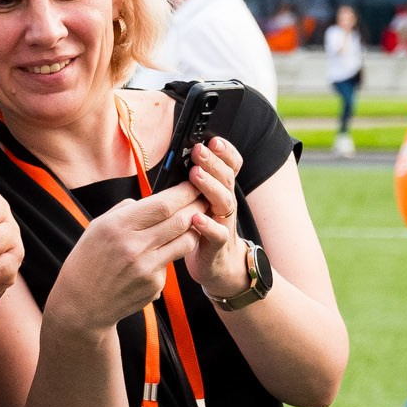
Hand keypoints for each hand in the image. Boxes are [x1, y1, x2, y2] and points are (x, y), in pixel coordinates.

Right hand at [46, 186, 199, 336]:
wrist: (82, 304)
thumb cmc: (88, 260)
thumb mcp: (98, 227)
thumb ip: (126, 210)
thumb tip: (156, 199)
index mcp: (117, 227)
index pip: (163, 204)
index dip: (185, 192)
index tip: (194, 184)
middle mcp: (134, 247)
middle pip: (180, 221)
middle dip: (197, 206)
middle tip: (204, 198)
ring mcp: (146, 269)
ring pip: (185, 242)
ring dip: (193, 230)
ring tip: (193, 222)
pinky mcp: (154, 286)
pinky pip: (171, 264)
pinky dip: (169, 256)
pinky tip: (156, 257)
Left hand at [184, 134, 253, 301]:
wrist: (218, 267)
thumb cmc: (203, 230)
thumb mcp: (200, 202)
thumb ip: (193, 184)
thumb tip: (176, 159)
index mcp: (220, 191)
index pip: (230, 166)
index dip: (225, 152)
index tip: (213, 139)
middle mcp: (225, 204)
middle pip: (226, 178)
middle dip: (213, 162)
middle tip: (198, 150)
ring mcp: (224, 224)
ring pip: (224, 202)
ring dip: (210, 187)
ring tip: (195, 175)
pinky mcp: (218, 245)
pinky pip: (218, 234)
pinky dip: (208, 225)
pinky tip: (196, 217)